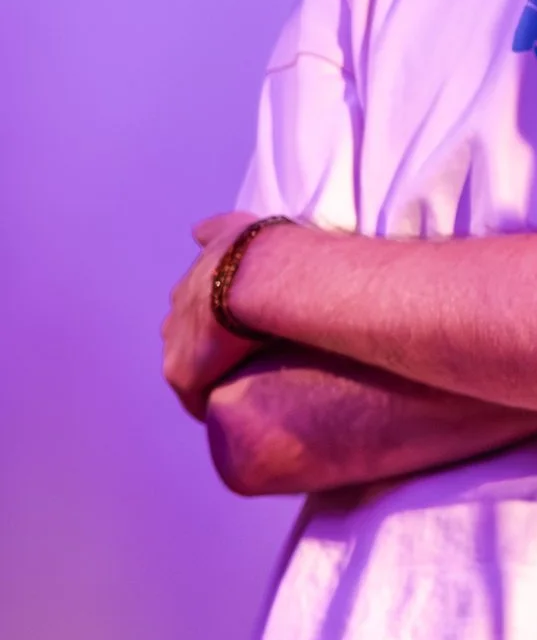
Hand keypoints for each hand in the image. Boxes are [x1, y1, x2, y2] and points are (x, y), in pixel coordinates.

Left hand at [163, 211, 265, 419]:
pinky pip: (196, 399)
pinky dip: (212, 403)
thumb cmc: (258, 251)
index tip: (231, 331)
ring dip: (209, 378)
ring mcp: (175, 347)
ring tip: (238, 388)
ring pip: (189, 370)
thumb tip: (196, 230)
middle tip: (238, 360)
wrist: (259, 276)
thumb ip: (217, 228)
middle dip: (205, 350)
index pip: (193, 310)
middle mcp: (174, 315)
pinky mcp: (184, 375)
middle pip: (184, 340)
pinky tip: (232, 412)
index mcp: (189, 286)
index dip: (212, 321)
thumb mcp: (235, 228)